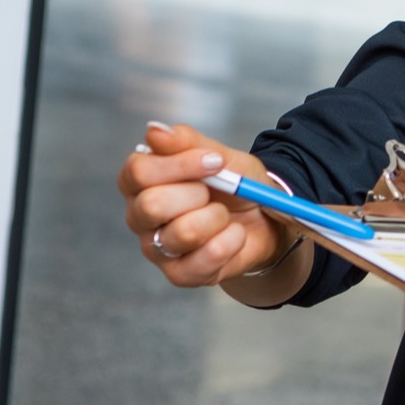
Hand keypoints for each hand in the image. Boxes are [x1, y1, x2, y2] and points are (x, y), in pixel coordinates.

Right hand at [117, 121, 288, 286]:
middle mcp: (140, 216)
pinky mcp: (179, 274)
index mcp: (141, 182)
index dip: (180, 165)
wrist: (266, 221)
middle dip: (198, 194)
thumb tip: (155, 130)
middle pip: (152, 205)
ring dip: (218, 219)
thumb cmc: (235, 185)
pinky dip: (231, 242)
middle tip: (216, 193)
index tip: (215, 160)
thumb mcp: (221, 156)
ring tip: (225, 216)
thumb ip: (188, 142)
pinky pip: (205, 259)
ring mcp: (156, 248)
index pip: (138, 172)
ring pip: (182, 233)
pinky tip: (234, 235)